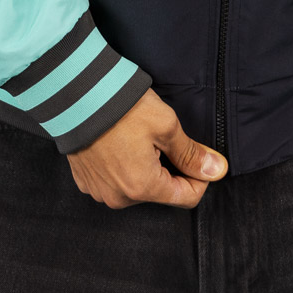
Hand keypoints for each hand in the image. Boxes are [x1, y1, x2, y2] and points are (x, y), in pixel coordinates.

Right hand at [66, 88, 226, 208]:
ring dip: (144, 165)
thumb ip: (191, 152)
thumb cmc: (122, 108)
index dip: (199, 177)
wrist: (75, 95)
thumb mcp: (166, 125)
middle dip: (168, 166)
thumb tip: (217, 170)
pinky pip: (113, 179)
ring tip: (137, 135)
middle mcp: (119, 197)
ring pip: (136, 185)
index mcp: (143, 187)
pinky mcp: (85, 179)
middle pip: (160, 190)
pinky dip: (121, 164)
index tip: (199, 155)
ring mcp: (99, 190)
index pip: (186, 198)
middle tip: (161, 136)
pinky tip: (118, 140)